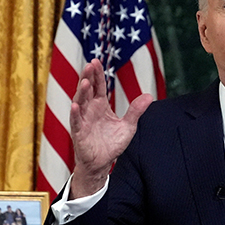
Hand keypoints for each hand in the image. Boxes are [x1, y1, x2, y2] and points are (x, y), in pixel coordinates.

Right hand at [68, 59, 152, 197]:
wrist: (103, 163)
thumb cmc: (112, 144)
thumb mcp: (128, 126)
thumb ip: (136, 111)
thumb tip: (149, 96)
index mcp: (100, 105)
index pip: (98, 86)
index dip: (97, 74)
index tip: (96, 61)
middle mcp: (90, 109)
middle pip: (88, 90)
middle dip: (88, 77)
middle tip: (90, 65)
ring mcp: (83, 120)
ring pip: (80, 102)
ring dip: (82, 92)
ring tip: (85, 82)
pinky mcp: (79, 133)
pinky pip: (75, 121)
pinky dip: (75, 113)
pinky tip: (75, 105)